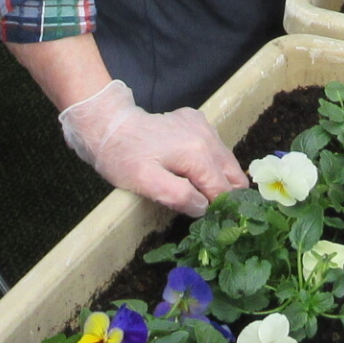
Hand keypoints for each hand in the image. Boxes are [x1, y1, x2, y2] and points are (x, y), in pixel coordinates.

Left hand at [58, 78, 246, 215]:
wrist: (109, 125)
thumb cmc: (123, 158)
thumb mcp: (145, 183)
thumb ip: (178, 195)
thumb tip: (204, 207)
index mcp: (198, 154)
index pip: (223, 190)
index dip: (218, 209)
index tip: (210, 222)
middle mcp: (207, 137)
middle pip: (234, 175)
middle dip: (225, 194)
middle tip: (206, 209)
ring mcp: (204, 126)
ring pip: (227, 162)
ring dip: (218, 179)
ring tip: (198, 192)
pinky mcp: (197, 120)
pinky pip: (215, 147)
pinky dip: (210, 162)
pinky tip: (190, 169)